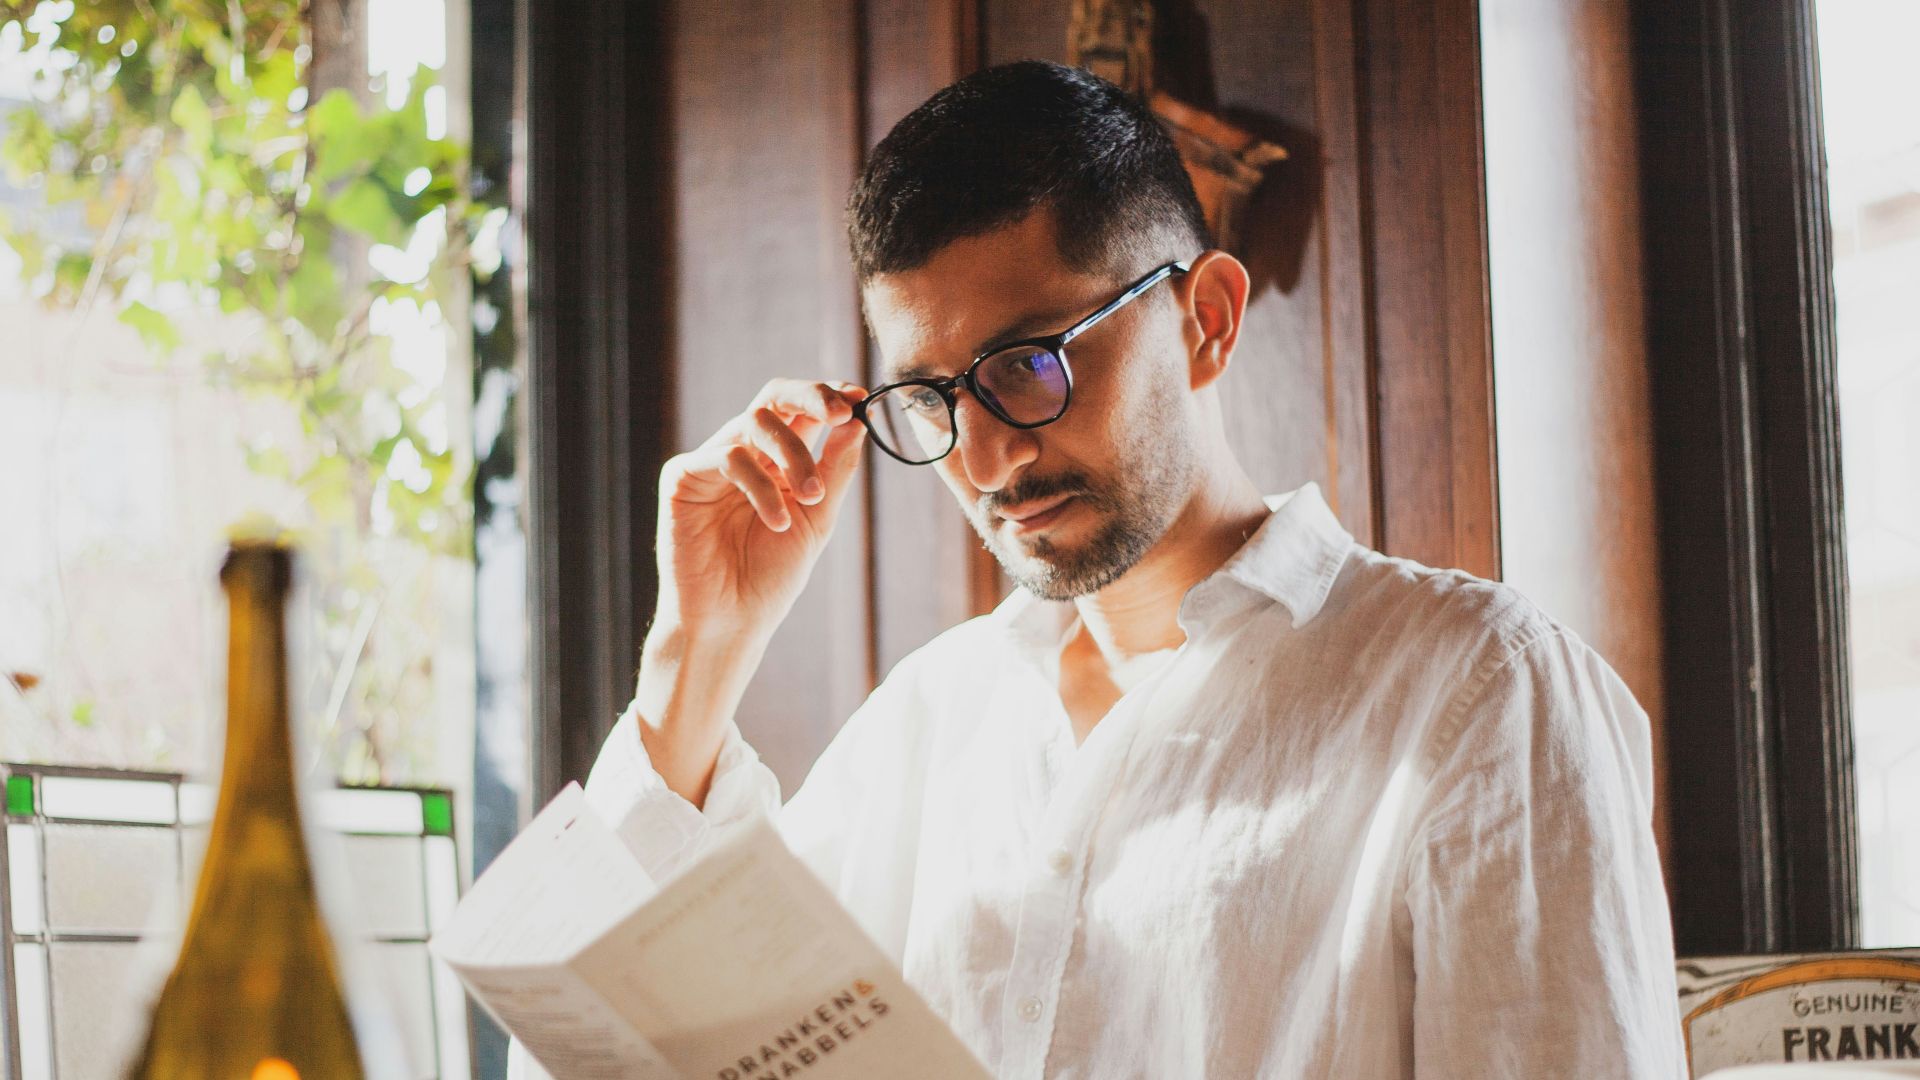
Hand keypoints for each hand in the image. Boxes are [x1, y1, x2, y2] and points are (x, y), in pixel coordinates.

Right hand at [653, 378, 868, 643]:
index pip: (800, 409)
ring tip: (811, 499)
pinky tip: (776, 522)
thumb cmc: (771, 576)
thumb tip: (857, 420)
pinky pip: (727, 456)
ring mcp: (710, 462)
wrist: (732, 621)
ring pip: (755, 421)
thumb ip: (835, 468)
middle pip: (774, 396)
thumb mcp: (817, 518)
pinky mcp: (683, 477)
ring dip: (794, 455)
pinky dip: (760, 486)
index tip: (859, 399)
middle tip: (842, 413)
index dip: (828, 395)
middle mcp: (743, 453)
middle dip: (811, 396)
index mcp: (776, 461)